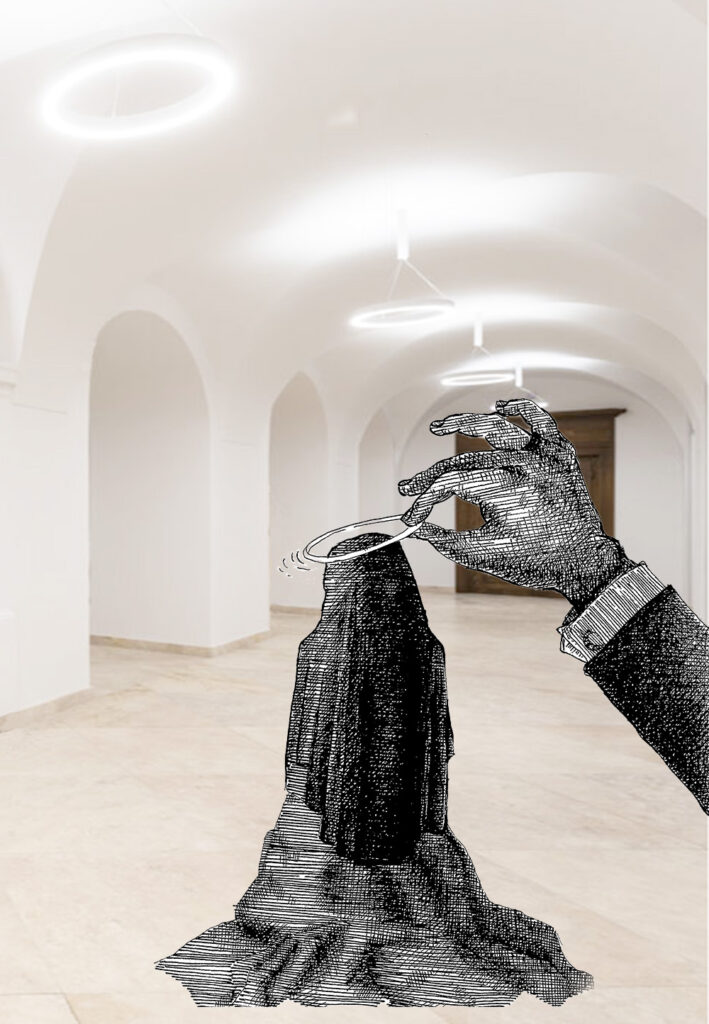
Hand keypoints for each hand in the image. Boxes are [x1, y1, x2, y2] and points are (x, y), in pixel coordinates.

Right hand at [398, 399, 633, 608]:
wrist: (584, 561)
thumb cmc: (536, 560)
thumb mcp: (486, 555)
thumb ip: (445, 541)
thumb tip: (416, 529)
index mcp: (508, 491)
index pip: (451, 482)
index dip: (424, 498)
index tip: (413, 515)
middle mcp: (525, 466)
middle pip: (465, 460)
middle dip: (432, 477)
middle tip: (411, 487)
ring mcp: (544, 456)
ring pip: (496, 427)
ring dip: (463, 424)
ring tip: (438, 427)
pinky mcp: (559, 452)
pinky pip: (539, 420)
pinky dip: (519, 409)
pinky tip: (498, 409)